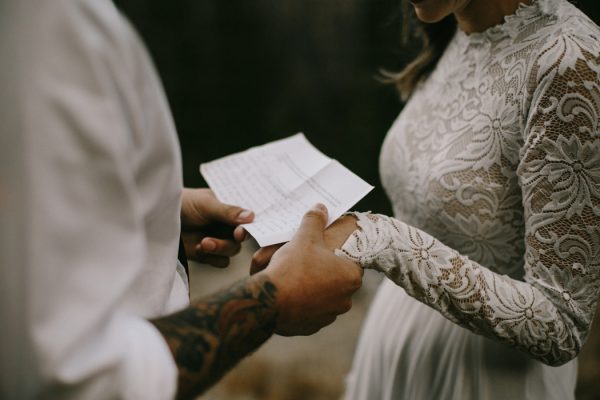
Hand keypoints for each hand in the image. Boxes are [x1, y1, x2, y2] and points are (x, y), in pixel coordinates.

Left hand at [180, 188, 253, 266]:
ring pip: (231, 252)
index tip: (239, 233)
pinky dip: (211, 258)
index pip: (247, 222)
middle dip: (227, 241)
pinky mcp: (208, 255)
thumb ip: (227, 212)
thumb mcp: (205, 204)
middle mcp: (226, 226)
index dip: (247, 229)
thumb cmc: (182, 204)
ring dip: (219, 249)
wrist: (158, 219)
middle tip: (213, 240)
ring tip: (202, 243)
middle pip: (240, 241)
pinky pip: (220, 262)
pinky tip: (197, 248)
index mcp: (230, 211)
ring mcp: (218, 241)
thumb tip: (251, 217)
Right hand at [255, 204, 362, 335]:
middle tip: (305, 260)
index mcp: (350, 277)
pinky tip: (288, 292)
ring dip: (312, 288)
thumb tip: (320, 207)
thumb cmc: (293, 268)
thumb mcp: (305, 238)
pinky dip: (301, 303)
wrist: (270, 301)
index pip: (351, 261)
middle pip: (335, 279)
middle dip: (322, 270)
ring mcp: (328, 316)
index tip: (322, 249)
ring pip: (322, 296)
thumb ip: (314, 221)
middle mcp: (345, 300)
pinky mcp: (311, 327)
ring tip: (293, 276)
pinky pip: (309, 311)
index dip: (336, 252)